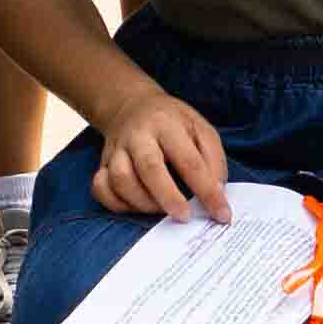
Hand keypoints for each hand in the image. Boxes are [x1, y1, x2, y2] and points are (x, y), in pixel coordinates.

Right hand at [87, 91, 229, 220]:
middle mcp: (138, 136)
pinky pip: (101, 188)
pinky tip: (136, 207)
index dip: (207, 191)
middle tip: (185, 217)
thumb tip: (216, 193)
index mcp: (167, 124)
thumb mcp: (200, 128)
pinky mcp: (101, 163)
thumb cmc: (172, 123)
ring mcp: (116, 150)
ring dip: (143, 203)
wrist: (131, 106)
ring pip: (121, 180)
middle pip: (149, 168)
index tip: (221, 214)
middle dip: (168, 197)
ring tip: (162, 211)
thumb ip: (213, 159)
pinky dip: (117, 204)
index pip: (189, 161)